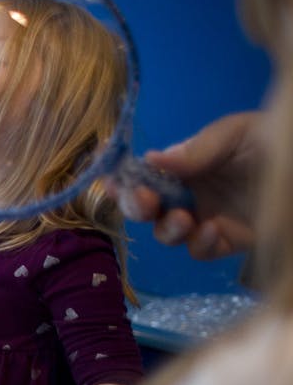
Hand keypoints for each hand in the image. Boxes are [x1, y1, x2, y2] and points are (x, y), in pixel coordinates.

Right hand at [130, 111, 262, 259]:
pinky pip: (201, 251)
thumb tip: (151, 160)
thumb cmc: (275, 140)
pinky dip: (200, 244)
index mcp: (184, 164)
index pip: (142, 173)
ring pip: (167, 234)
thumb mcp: (235, 134)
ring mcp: (205, 218)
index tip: (109, 182)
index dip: (121, 180)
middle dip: (135, 206)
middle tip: (145, 202)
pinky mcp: (227, 241)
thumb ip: (197, 149)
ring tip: (185, 219)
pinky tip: (213, 230)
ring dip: (167, 229)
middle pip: (144, 208)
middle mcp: (188, 193)